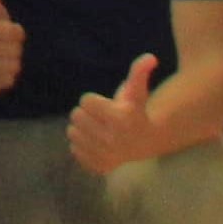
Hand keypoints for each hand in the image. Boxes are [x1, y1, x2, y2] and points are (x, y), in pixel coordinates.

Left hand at [70, 55, 172, 170]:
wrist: (145, 142)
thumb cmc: (136, 111)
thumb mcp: (136, 91)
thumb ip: (139, 72)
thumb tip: (150, 57)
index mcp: (120, 118)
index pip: (84, 101)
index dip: (93, 101)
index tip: (106, 105)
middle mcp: (112, 139)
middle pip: (76, 116)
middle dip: (87, 114)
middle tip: (101, 118)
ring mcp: (105, 155)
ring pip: (72, 132)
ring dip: (81, 128)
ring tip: (97, 129)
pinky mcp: (98, 166)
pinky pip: (73, 149)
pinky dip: (81, 145)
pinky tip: (96, 143)